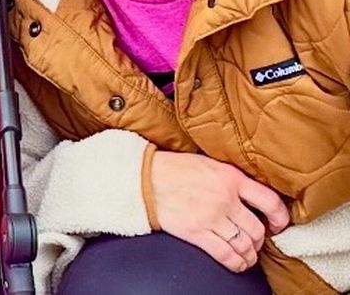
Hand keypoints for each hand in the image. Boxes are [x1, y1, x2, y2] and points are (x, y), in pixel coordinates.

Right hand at [150, 151, 289, 271]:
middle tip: (256, 242)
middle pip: (257, 229)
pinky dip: (236, 263)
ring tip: (248, 255)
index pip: (269, 201)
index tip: (278, 225)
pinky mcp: (196, 232)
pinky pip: (225, 254)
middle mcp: (225, 198)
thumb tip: (253, 195)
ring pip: (244, 245)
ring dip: (249, 254)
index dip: (280, 218)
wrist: (145, 178)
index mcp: (231, 177)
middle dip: (260, 241)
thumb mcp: (209, 163)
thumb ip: (232, 178)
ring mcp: (210, 216)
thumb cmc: (175, 169)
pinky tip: (237, 263)